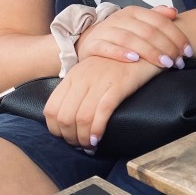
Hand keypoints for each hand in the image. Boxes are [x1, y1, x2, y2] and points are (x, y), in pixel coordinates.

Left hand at [43, 55, 160, 149]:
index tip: (67, 138)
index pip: (50, 109)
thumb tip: (69, 117)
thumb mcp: (92, 72)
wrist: (145, 47)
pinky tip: (98, 138)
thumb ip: (79, 89)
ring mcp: (100, 81)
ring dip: (83, 139)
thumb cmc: (119, 63)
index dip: (55, 130)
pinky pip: (102, 112)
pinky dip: (97, 129)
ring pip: (81, 118)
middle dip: (69, 138)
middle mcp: (82, 78)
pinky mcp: (118, 84)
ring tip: (90, 147)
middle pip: (64, 117)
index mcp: (73, 76)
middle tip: (79, 146)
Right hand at [75, 5, 192, 69]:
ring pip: (130, 39)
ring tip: (164, 63)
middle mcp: (120, 18)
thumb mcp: (138, 23)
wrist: (88, 41)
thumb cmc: (120, 34)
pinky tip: (134, 60)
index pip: (160, 21)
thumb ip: (156, 17)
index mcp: (134, 12)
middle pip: (148, 31)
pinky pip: (107, 47)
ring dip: (149, 52)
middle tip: (178, 62)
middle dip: (167, 47)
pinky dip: (121, 53)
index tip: (188, 52)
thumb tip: (174, 11)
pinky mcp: (93, 44)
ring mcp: (105, 30)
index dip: (176, 36)